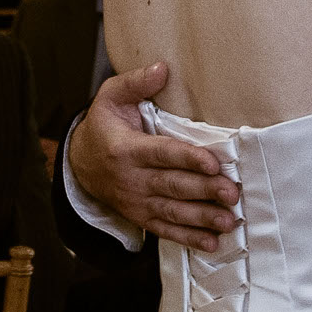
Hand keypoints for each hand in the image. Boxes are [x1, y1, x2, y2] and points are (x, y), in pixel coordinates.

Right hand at [67, 61, 239, 252]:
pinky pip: (166, 230)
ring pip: (173, 212)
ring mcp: (137, 201)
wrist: (79, 163)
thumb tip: (163, 68)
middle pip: (172, 186)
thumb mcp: (110, 97)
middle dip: (204, 191)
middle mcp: (132, 179)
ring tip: (228, 221)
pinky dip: (189, 239)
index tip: (213, 163)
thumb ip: (136, 83)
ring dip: (202, 218)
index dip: (188, 159)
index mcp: (126, 148)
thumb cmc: (103, 126)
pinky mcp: (142, 216)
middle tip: (232, 193)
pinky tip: (211, 243)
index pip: (162, 154)